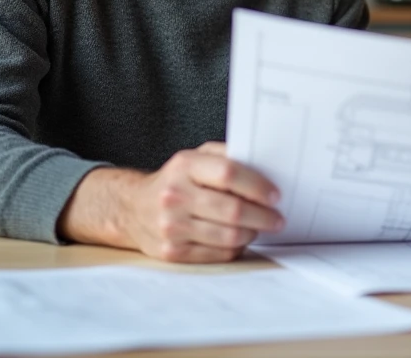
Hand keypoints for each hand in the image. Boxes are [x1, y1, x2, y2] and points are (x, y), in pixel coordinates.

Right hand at [123, 142, 284, 262]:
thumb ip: (227, 156)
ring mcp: (171, 226)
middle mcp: (175, 196)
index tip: (275, 195)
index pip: (228, 173)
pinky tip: (238, 239)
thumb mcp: (195, 157)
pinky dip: (236, 248)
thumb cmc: (175, 180)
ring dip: (252, 233)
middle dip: (263, 216)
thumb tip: (265, 167)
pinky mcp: (172, 252)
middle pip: (232, 210)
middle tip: (277, 218)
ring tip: (259, 227)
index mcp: (184, 166)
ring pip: (229, 236)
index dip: (257, 186)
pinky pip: (218, 254)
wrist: (133, 208)